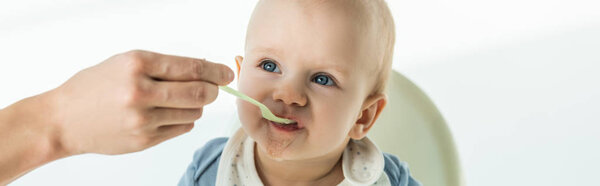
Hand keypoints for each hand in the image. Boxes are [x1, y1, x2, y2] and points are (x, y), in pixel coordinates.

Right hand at [49, 50, 233, 154]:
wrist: (63, 119)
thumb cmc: (95, 86)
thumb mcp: (126, 63)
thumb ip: (164, 66)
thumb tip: (204, 70)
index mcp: (137, 65)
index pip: (191, 68)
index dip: (215, 71)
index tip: (226, 73)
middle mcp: (140, 92)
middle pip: (200, 93)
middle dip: (213, 90)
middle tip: (214, 88)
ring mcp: (142, 120)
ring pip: (193, 112)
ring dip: (196, 105)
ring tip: (179, 100)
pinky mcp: (144, 140)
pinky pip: (182, 128)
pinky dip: (183, 119)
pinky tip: (167, 114)